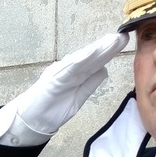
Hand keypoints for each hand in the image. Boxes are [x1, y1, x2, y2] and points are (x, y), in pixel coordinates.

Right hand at [0, 32, 129, 140]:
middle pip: (91, 57)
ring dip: (96, 50)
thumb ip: (90, 84)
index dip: (109, 51)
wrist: (32, 120)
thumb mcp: (78, 98)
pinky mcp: (53, 79)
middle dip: (107, 47)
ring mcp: (61, 73)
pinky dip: (79, 60)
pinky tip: (91, 53)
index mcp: (77, 74)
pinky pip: (68, 69)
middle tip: (123, 36)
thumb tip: (104, 70)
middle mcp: (69, 70)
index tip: (124, 41)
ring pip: (82, 59)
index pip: (96, 61)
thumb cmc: (52, 109)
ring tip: (111, 41)